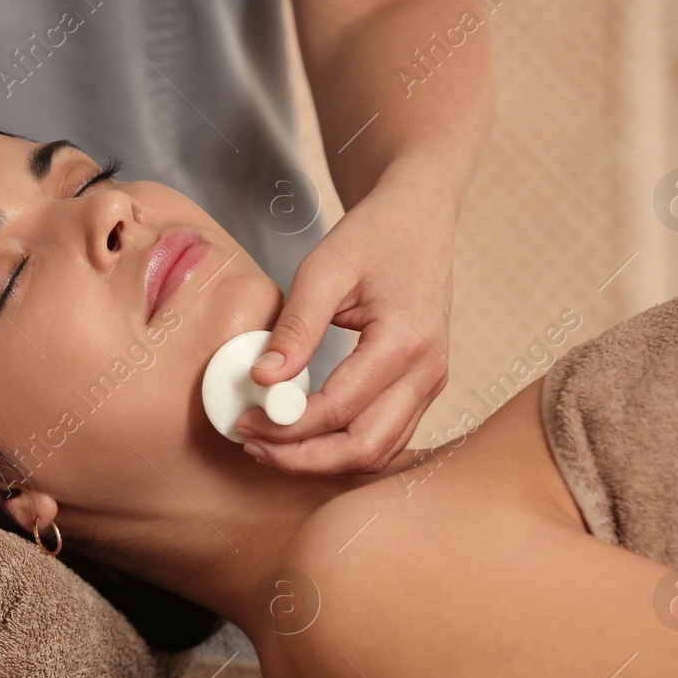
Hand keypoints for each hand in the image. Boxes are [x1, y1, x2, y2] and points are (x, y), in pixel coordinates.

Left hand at [233, 166, 454, 474]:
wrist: (420, 217)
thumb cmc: (374, 235)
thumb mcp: (323, 269)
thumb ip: (294, 327)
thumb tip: (261, 380)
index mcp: (405, 341)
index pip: (339, 407)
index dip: (286, 425)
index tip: (244, 421)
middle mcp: (427, 371)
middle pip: (364, 447)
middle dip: (303, 458)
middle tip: (254, 445)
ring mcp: (432, 383)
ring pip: (378, 452)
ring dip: (323, 460)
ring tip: (271, 445)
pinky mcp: (424, 387)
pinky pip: (387, 437)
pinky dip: (344, 448)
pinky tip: (304, 436)